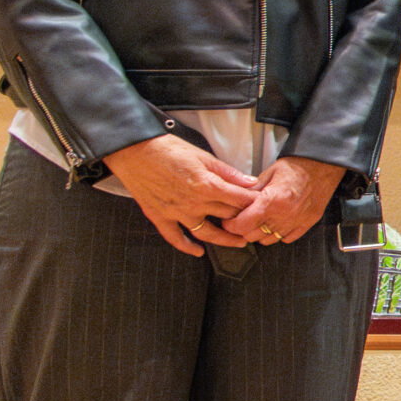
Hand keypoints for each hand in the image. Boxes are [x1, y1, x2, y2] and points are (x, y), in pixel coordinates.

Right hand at [104, 133, 259, 255]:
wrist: (134, 151)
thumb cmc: (168, 149)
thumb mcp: (204, 156)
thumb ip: (228, 173)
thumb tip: (251, 182)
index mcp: (207, 186)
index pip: (240, 201)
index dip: (256, 204)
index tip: (266, 206)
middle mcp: (194, 203)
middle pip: (227, 216)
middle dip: (245, 220)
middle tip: (258, 224)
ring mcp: (176, 213)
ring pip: (207, 233)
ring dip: (225, 240)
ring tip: (240, 243)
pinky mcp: (160, 217)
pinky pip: (175, 238)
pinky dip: (187, 247)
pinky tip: (199, 251)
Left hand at [222, 157, 349, 248]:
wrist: (323, 165)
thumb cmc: (297, 166)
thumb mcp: (268, 173)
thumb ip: (251, 190)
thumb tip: (236, 200)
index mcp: (272, 201)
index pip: (242, 225)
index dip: (231, 225)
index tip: (229, 221)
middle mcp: (284, 215)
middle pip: (253, 236)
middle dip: (244, 229)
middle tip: (242, 220)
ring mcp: (297, 221)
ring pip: (269, 240)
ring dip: (261, 233)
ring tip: (259, 222)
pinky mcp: (308, 223)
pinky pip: (287, 239)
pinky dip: (279, 234)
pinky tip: (276, 223)